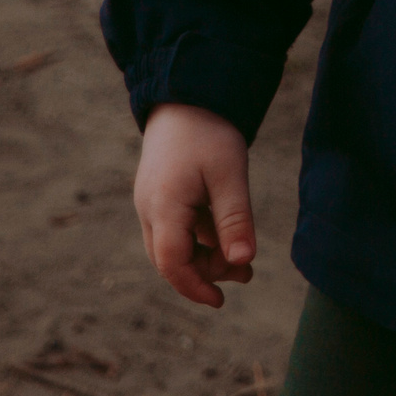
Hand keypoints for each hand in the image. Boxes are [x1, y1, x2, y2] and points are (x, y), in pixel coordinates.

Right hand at [134, 104, 256, 306]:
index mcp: (163, 206)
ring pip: (174, 247)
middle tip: (246, 272)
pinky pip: (176, 230)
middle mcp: (149, 209)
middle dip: (206, 273)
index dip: (195, 287)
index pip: (172, 263)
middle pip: (172, 260)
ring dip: (205, 257)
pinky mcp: (159, 196)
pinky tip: (226, 236)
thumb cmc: (209, 131)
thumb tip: (243, 262)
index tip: (221, 301)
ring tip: (242, 261)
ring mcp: (151, 202)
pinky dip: (199, 239)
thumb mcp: (230, 175)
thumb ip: (235, 220)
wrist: (185, 94)